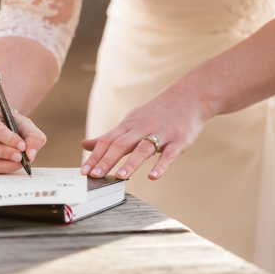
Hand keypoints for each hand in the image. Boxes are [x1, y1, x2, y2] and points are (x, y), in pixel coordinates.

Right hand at [0, 103, 47, 173]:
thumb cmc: (7, 123)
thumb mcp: (23, 124)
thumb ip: (33, 137)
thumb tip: (30, 155)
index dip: (9, 139)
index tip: (22, 145)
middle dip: (3, 154)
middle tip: (19, 156)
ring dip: (3, 165)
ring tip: (17, 162)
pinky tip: (7, 164)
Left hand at [81, 89, 210, 179]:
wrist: (190, 96)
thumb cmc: (157, 112)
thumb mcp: (130, 121)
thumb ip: (110, 137)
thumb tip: (84, 145)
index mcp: (128, 125)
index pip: (107, 141)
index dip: (95, 156)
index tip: (84, 171)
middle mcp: (142, 128)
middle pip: (121, 144)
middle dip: (106, 160)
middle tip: (94, 176)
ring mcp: (161, 134)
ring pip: (143, 149)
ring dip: (131, 163)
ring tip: (119, 177)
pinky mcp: (179, 140)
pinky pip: (169, 154)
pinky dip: (161, 165)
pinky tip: (153, 176)